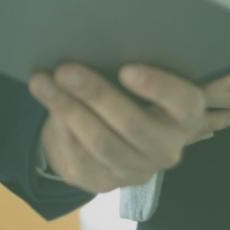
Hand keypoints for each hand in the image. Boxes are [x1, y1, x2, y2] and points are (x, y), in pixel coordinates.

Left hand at [32, 63, 206, 191]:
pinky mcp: (107, 182)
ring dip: (68, 109)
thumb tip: (98, 46)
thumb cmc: (134, 94)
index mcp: (186, 117)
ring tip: (43, 83)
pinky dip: (61, 129)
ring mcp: (137, 170)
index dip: (158, 87)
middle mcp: (167, 148)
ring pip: (101, 142)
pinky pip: (81, 156)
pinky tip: (48, 106)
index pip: (183, 103)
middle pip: (132, 124)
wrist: (118, 139)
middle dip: (95, 94)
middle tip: (65, 70)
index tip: (126, 70)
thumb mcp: (144, 82)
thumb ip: (134, 70)